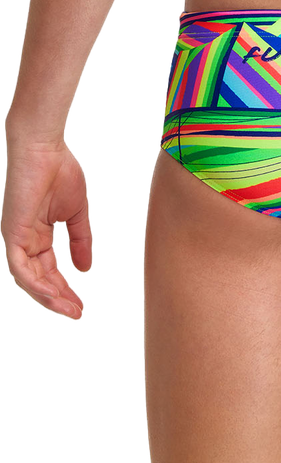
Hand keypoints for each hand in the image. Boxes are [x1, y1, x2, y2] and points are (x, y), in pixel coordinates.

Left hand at [0, 136, 92, 319]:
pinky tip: (52, 294)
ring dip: (48, 297)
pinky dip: (35, 283)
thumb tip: (86, 268)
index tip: (81, 305)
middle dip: (58, 298)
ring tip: (69, 310)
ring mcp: (16, 238)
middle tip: (77, 313)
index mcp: (37, 235)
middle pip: (39, 279)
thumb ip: (80, 239)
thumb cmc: (60, 171)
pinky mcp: (11, 234)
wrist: (45, 148)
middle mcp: (24, 240)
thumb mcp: (76, 213)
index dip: (64, 288)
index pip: (49, 270)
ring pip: (28, 279)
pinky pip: (19, 267)